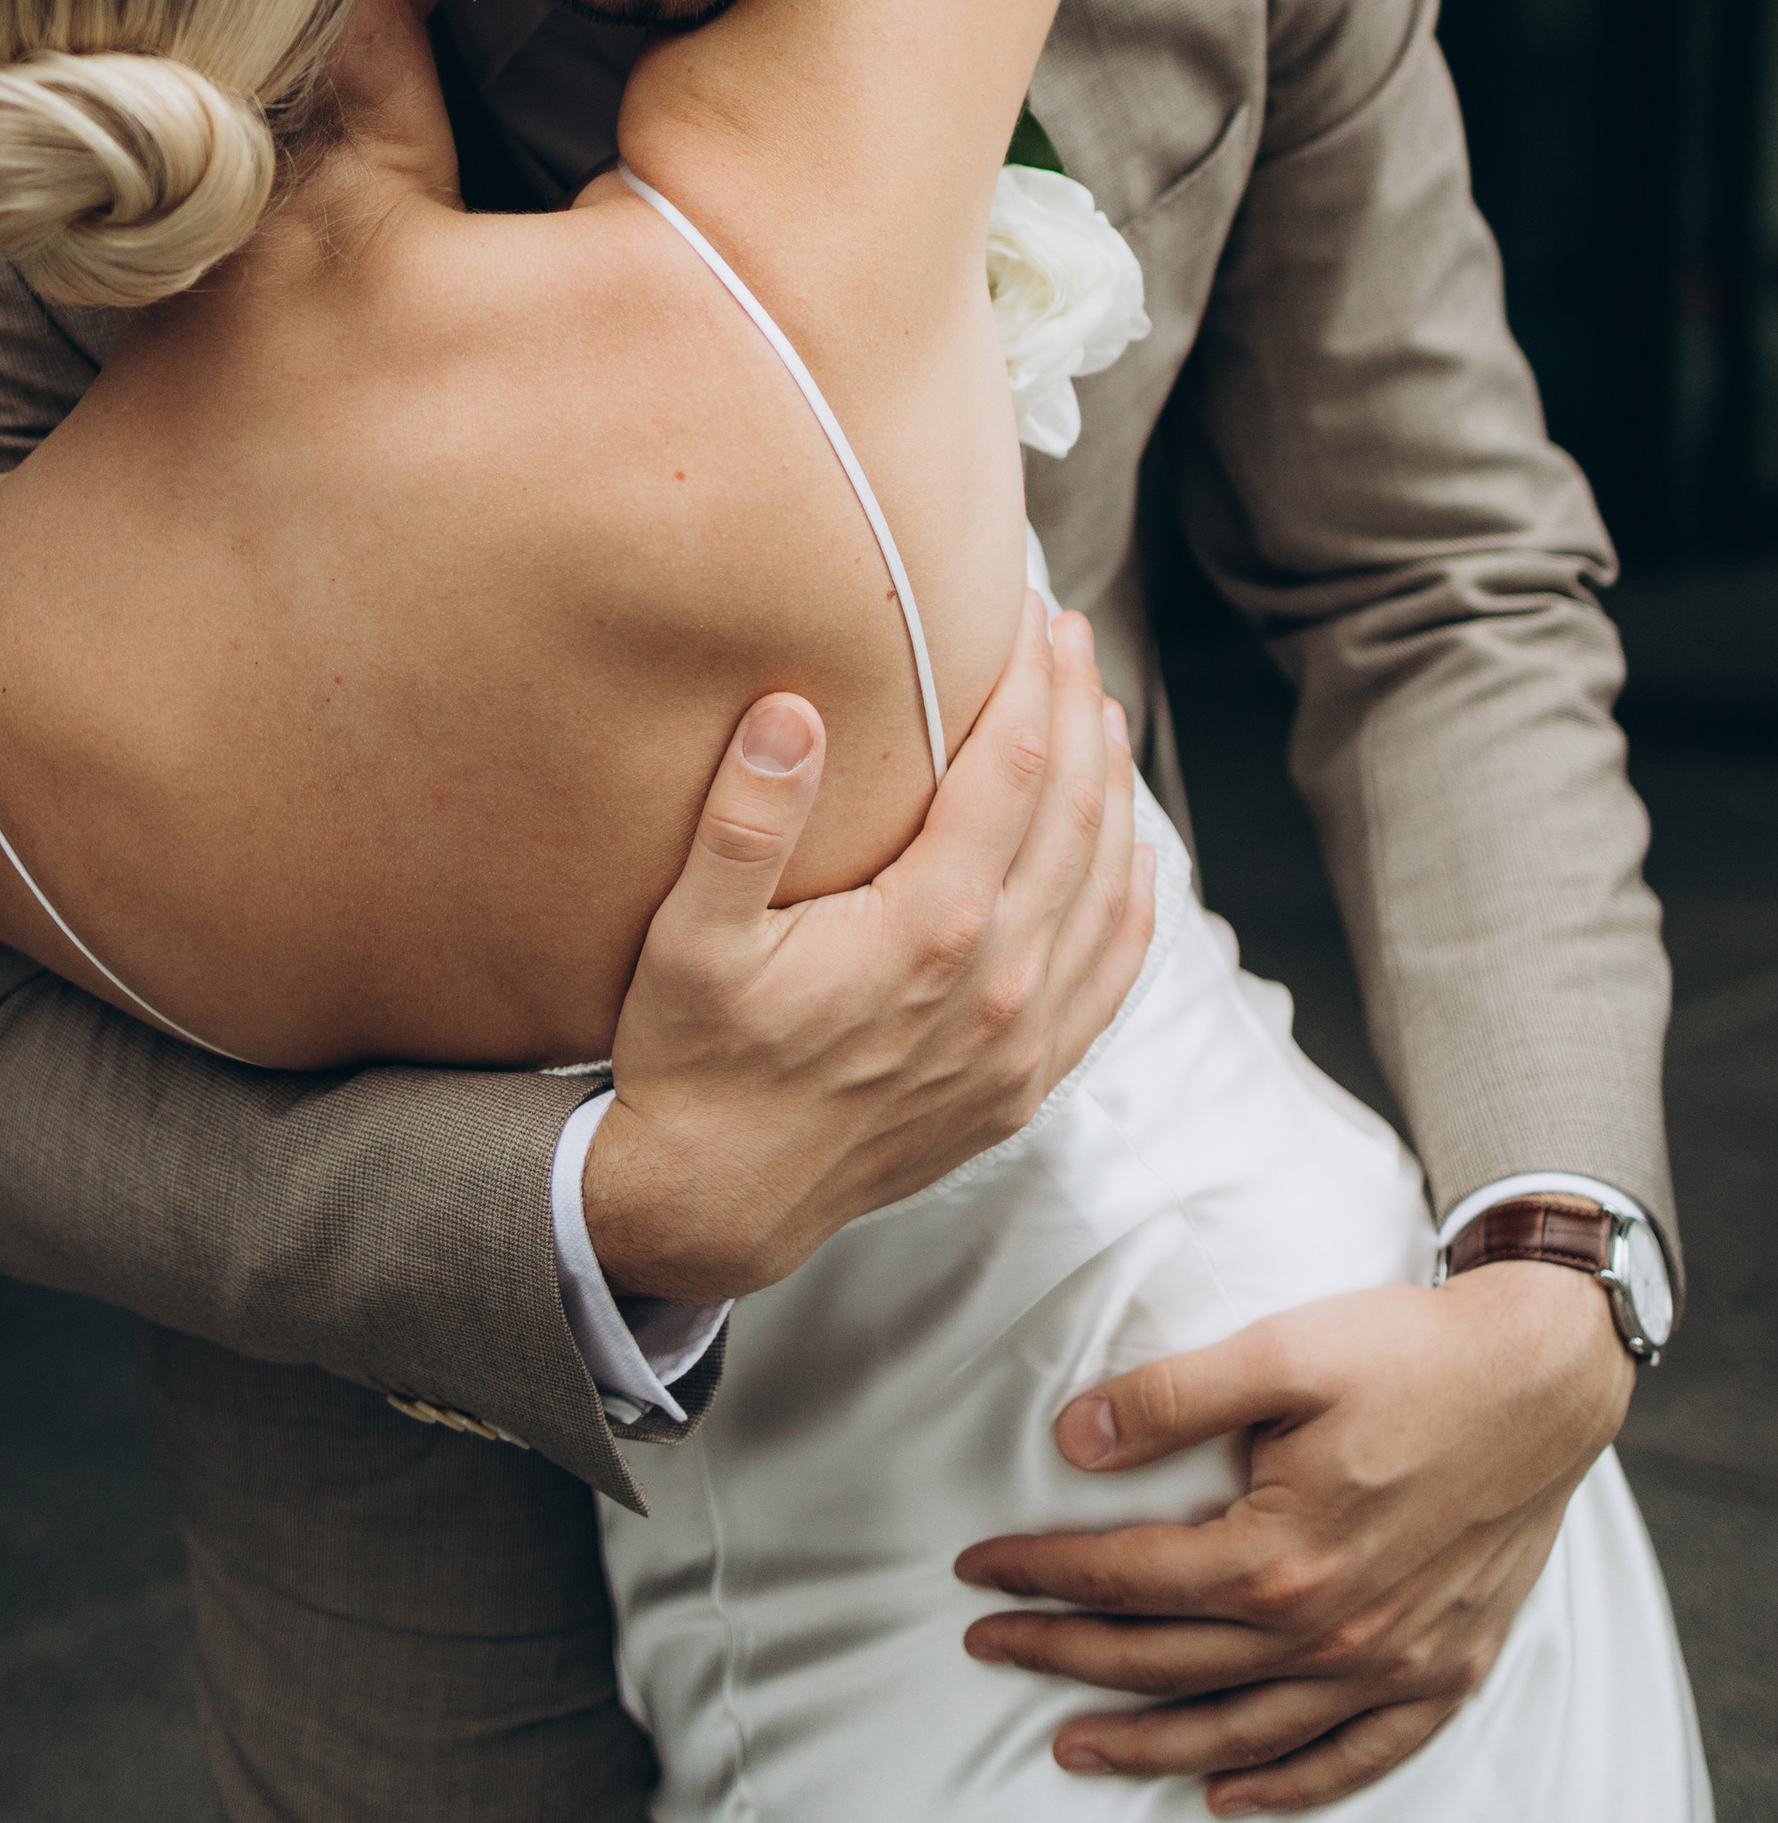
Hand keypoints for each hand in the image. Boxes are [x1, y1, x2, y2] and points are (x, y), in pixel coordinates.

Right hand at [584, 600, 1152, 1301]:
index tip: (1038, 620)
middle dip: (1081, 713)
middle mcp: (998, 984)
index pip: (1014, 771)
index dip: (1033, 684)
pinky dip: (1133, 905)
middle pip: (1075, 815)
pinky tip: (1132, 858)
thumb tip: (792, 709)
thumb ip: (744, 821)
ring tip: (1101, 718)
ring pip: (1107, 890)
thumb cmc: (694, 1060)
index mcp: (928, 930)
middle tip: (1072, 641)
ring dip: (1113, 793)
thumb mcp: (690, 937)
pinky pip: (1111, 979)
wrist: (717, 1203)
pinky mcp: (1023, 1086)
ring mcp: (1022, 1043)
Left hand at [955, 1260, 1630, 1810]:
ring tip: (1074, 1747)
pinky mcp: (1443, 1674)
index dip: (1042, 1576)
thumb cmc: (1410, 1355)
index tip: (976, 1572)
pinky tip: (1231, 1793)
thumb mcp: (1281, 1352)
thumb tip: (1071, 1440)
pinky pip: (1353, 1759)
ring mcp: (1390, 1666)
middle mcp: (1331, 1631)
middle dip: (1065, 1660)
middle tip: (989, 1651)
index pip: (1128, 1579)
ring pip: (1244, 1730)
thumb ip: (1171, 1397)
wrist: (1543, 1378)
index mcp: (1279, 1556)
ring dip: (1152, 1745)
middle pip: (1167, 1662)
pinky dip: (1287, 1784)